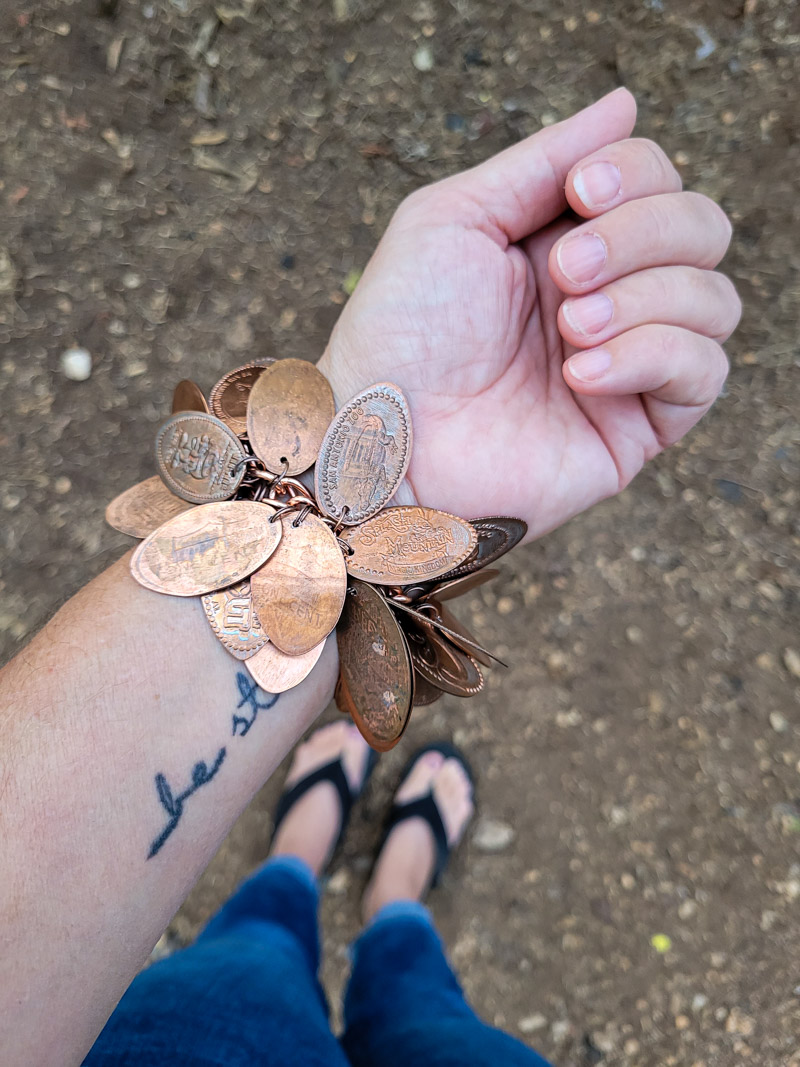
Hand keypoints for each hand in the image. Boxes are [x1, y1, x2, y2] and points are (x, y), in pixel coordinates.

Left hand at [318, 89, 740, 540]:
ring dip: (646, 297)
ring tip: (568, 328)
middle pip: (701, 229)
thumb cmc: (401, 332)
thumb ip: (542, 160)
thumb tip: (626, 105)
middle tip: (565, 272)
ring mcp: (627, 362)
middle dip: (641, 234)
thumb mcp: (454, 217)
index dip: (635, 174)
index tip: (578, 195)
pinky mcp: (637, 428)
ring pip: (715, 299)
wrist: (385, 443)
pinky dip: (653, 355)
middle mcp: (607, 296)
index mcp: (565, 240)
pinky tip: (582, 374)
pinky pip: (704, 373)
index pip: (656, 180)